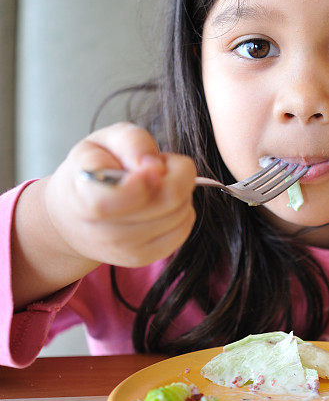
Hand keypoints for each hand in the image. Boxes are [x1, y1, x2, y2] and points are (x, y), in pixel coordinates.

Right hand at [44, 122, 196, 267]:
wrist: (73, 218)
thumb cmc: (91, 172)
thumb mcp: (102, 141)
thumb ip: (130, 142)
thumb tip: (156, 166)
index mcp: (85, 197)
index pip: (121, 197)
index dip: (145, 179)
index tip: (152, 165)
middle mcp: (105, 231)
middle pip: (169, 199)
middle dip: (175, 171)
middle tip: (157, 165)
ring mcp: (126, 249)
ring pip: (181, 213)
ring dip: (180, 190)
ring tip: (156, 183)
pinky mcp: (144, 258)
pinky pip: (183, 228)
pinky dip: (181, 209)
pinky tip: (161, 201)